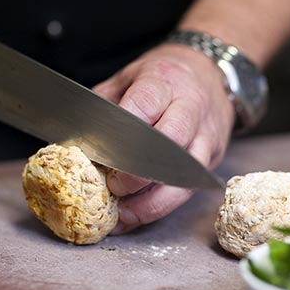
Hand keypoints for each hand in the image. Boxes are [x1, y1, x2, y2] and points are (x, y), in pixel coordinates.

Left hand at [93, 43, 234, 232]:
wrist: (208, 73)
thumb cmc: (160, 78)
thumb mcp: (127, 78)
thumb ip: (103, 105)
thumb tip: (76, 141)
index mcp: (164, 80)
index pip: (145, 103)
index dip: (123, 132)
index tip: (103, 155)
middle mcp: (191, 107)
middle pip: (170, 143)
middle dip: (139, 172)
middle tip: (113, 187)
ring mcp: (207, 134)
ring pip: (185, 176)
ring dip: (152, 201)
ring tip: (123, 215)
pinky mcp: (212, 157)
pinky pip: (189, 190)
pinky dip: (161, 208)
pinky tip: (136, 216)